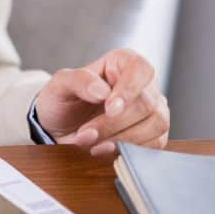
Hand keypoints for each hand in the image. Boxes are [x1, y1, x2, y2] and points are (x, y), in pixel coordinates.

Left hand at [34, 47, 169, 157]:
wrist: (58, 128)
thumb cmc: (62, 100)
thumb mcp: (60, 85)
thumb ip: (79, 80)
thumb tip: (102, 91)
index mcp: (122, 62)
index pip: (141, 69)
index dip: (129, 90)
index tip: (109, 109)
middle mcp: (142, 84)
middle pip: (147, 103)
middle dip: (113, 123)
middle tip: (85, 133)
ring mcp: (151, 110)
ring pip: (156, 124)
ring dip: (121, 139)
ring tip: (90, 142)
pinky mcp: (153, 134)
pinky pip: (155, 145)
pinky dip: (129, 151)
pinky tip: (103, 149)